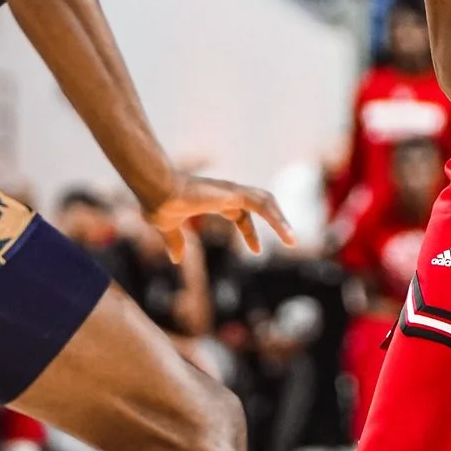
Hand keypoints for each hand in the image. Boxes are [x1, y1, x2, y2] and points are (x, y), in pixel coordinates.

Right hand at [147, 175, 293, 260]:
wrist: (158, 192)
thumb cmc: (159, 204)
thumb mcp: (168, 228)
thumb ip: (174, 241)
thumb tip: (176, 259)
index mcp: (214, 199)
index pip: (240, 213)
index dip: (249, 231)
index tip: (256, 251)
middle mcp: (226, 192)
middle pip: (259, 204)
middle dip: (274, 221)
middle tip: (289, 240)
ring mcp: (232, 191)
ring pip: (265, 202)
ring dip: (280, 220)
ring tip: (293, 240)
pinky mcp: (235, 193)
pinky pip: (263, 205)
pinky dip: (277, 218)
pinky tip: (287, 234)